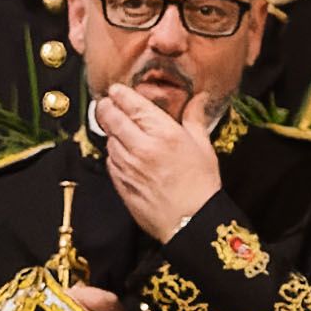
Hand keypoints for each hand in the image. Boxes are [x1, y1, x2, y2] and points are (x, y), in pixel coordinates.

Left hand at [93, 82, 222, 241]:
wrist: (192, 221)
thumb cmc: (200, 185)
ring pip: (108, 139)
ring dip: (110, 131)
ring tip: (117, 128)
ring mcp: (128, 166)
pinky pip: (110, 160)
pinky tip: (123, 153)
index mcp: (163, 134)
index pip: (131, 104)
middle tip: (107, 103)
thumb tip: (198, 98)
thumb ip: (194, 118)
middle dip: (106, 107)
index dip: (120, 94)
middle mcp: (141, 147)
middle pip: (111, 118)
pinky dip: (114, 153)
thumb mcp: (203, 147)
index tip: (116, 90)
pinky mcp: (120, 183)